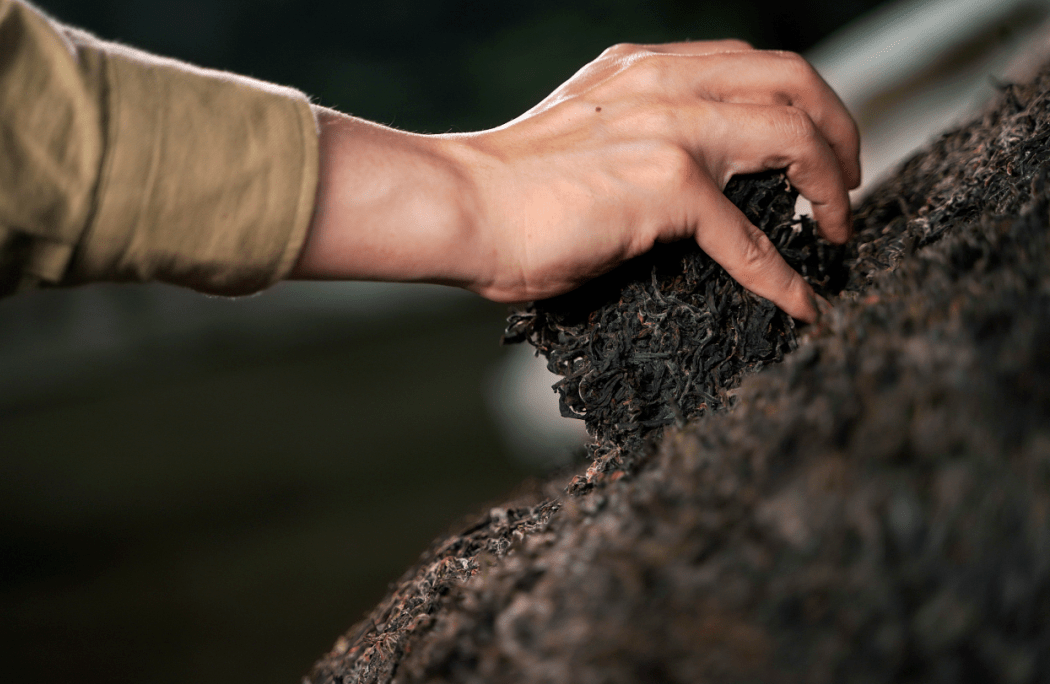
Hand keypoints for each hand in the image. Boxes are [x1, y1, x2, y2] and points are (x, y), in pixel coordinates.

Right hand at [292, 40, 859, 321]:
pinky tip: (802, 307)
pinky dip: (784, 278)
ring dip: (833, 188)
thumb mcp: (587, 130)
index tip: (812, 147)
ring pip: (796, 136)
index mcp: (646, 67)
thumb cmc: (509, 187)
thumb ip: (638, 132)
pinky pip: (750, 239)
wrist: (461, 206)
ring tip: (838, 231)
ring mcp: (672, 129)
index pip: (750, 62)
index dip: (799, 101)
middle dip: (840, 129)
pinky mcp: (667, 187)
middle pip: (796, 78)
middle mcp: (666, 83)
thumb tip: (684, 178)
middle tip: (849, 182)